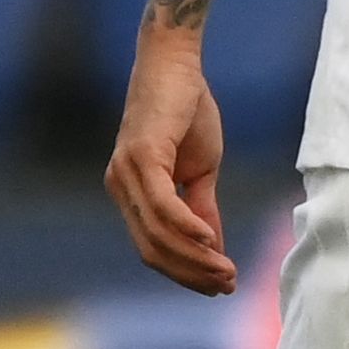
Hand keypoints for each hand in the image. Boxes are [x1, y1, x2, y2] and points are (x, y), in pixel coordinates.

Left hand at [106, 22, 233, 293]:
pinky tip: (211, 241)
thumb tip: (213, 246)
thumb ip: (201, 207)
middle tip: (227, 284)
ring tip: (226, 269)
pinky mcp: (140, 156)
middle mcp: (121, 187)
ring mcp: (126, 173)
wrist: (176, 62)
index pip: (152, 248)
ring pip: (158, 234)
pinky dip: (188, 228)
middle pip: (153, 249)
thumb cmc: (187, 110)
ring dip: (195, 257)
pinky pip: (163, 205)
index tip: (219, 285)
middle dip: (191, 274)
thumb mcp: (201, 169)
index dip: (185, 272)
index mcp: (130, 193)